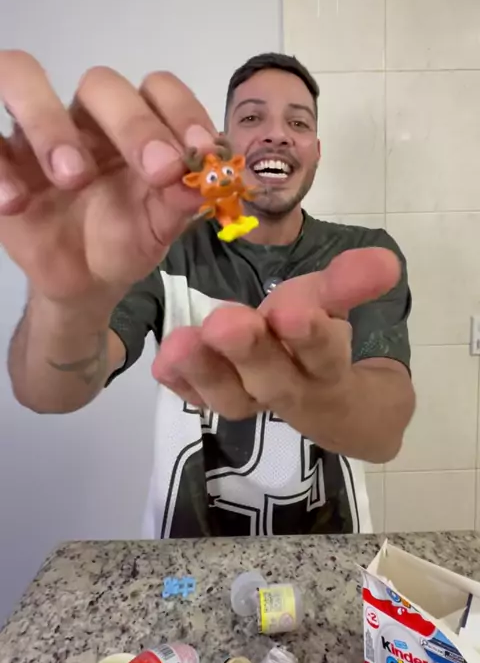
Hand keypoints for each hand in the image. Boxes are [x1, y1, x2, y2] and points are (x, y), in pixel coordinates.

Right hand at [0, 50, 215, 309]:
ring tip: (71, 178)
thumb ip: (179, 203)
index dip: (181, 110)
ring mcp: (35, 133)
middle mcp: (86, 118)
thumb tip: (202, 183)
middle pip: (99, 83)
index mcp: (134, 126)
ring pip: (21, 76)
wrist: (84, 282)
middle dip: (132, 123)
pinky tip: (16, 204)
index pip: (157, 89)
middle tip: (156, 170)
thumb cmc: (124, 241)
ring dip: (48, 123)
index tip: (202, 151)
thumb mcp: (158, 229)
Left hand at [152, 247, 400, 420]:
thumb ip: (349, 284)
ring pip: (229, 395)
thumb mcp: (335, 307)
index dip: (311, 338)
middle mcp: (287, 390)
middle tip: (227, 322)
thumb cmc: (322, 340)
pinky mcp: (218, 399)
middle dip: (249, 351)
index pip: (323, 356)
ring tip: (180, 343)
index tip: (296, 312)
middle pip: (270, 379)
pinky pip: (198, 398)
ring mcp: (250, 400)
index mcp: (326, 369)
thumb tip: (386, 260)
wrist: (326, 402)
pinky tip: (161, 364)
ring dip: (205, 368)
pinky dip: (181, 383)